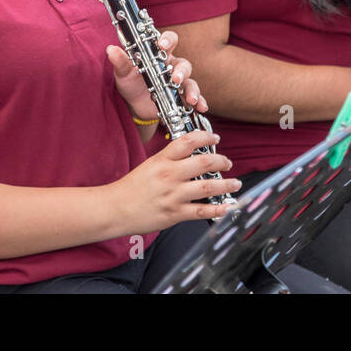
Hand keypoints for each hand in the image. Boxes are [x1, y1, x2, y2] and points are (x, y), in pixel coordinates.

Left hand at [108, 30, 206, 124]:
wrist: (134, 106)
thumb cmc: (131, 83)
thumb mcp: (123, 73)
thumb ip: (120, 61)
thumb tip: (110, 49)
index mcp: (159, 55)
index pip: (169, 41)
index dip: (167, 40)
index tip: (162, 44)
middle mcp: (172, 66)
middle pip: (183, 64)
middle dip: (181, 71)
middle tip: (175, 79)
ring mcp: (178, 82)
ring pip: (190, 81)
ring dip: (192, 89)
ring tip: (190, 99)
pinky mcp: (181, 97)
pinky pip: (194, 97)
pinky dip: (199, 101)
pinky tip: (201, 107)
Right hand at [111, 130, 239, 230]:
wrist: (115, 208)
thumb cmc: (131, 188)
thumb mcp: (149, 164)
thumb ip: (170, 159)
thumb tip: (192, 153)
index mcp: (162, 160)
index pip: (189, 141)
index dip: (206, 136)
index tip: (215, 137)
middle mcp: (170, 175)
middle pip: (204, 162)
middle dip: (221, 160)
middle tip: (227, 162)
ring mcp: (173, 195)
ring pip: (208, 187)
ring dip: (227, 184)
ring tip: (235, 183)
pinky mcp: (175, 213)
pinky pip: (202, 210)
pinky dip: (219, 208)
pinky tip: (228, 206)